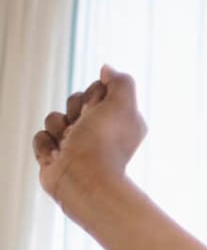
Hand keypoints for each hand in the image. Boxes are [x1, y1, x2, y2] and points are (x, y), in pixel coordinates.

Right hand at [31, 66, 147, 206]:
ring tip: (69, 144)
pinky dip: (46, 145)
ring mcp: (77, 145)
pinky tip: (58, 156)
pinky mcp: (57, 157)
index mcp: (118, 121)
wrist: (83, 180)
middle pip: (74, 102)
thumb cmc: (103, 144)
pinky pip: (42, 137)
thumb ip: (120, 82)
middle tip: (82, 127)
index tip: (97, 109)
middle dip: (74, 110)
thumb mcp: (122, 105)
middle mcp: (99, 132)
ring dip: (58, 128)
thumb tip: (107, 70)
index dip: (93, 96)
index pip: (97, 90)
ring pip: (55, 118)